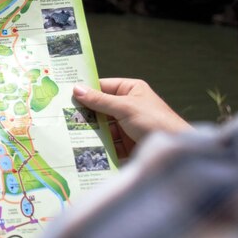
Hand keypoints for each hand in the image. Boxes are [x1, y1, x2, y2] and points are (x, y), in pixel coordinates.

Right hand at [73, 78, 191, 157]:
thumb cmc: (155, 121)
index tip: (65, 95)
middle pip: (100, 108)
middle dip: (85, 114)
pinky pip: (109, 142)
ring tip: (68, 134)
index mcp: (131, 90)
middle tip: (62, 116)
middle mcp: (129, 106)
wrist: (176, 151)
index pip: (103, 87)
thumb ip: (100, 100)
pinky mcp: (127, 143)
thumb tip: (76, 89)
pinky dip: (99, 146)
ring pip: (103, 127)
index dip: (86, 91)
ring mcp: (128, 125)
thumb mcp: (125, 107)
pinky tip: (82, 148)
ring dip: (90, 131)